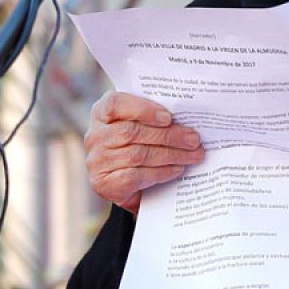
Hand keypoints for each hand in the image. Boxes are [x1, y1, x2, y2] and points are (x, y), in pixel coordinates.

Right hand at [83, 91, 203, 214]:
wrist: (127, 183)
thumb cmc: (139, 144)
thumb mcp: (143, 125)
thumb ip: (156, 117)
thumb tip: (189, 119)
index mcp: (102, 113)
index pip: (115, 104)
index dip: (142, 109)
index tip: (168, 118)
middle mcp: (95, 136)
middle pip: (132, 132)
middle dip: (168, 136)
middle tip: (194, 139)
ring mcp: (97, 161)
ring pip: (137, 155)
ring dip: (170, 155)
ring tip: (193, 155)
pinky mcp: (104, 183)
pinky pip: (135, 176)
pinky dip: (160, 172)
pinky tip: (177, 169)